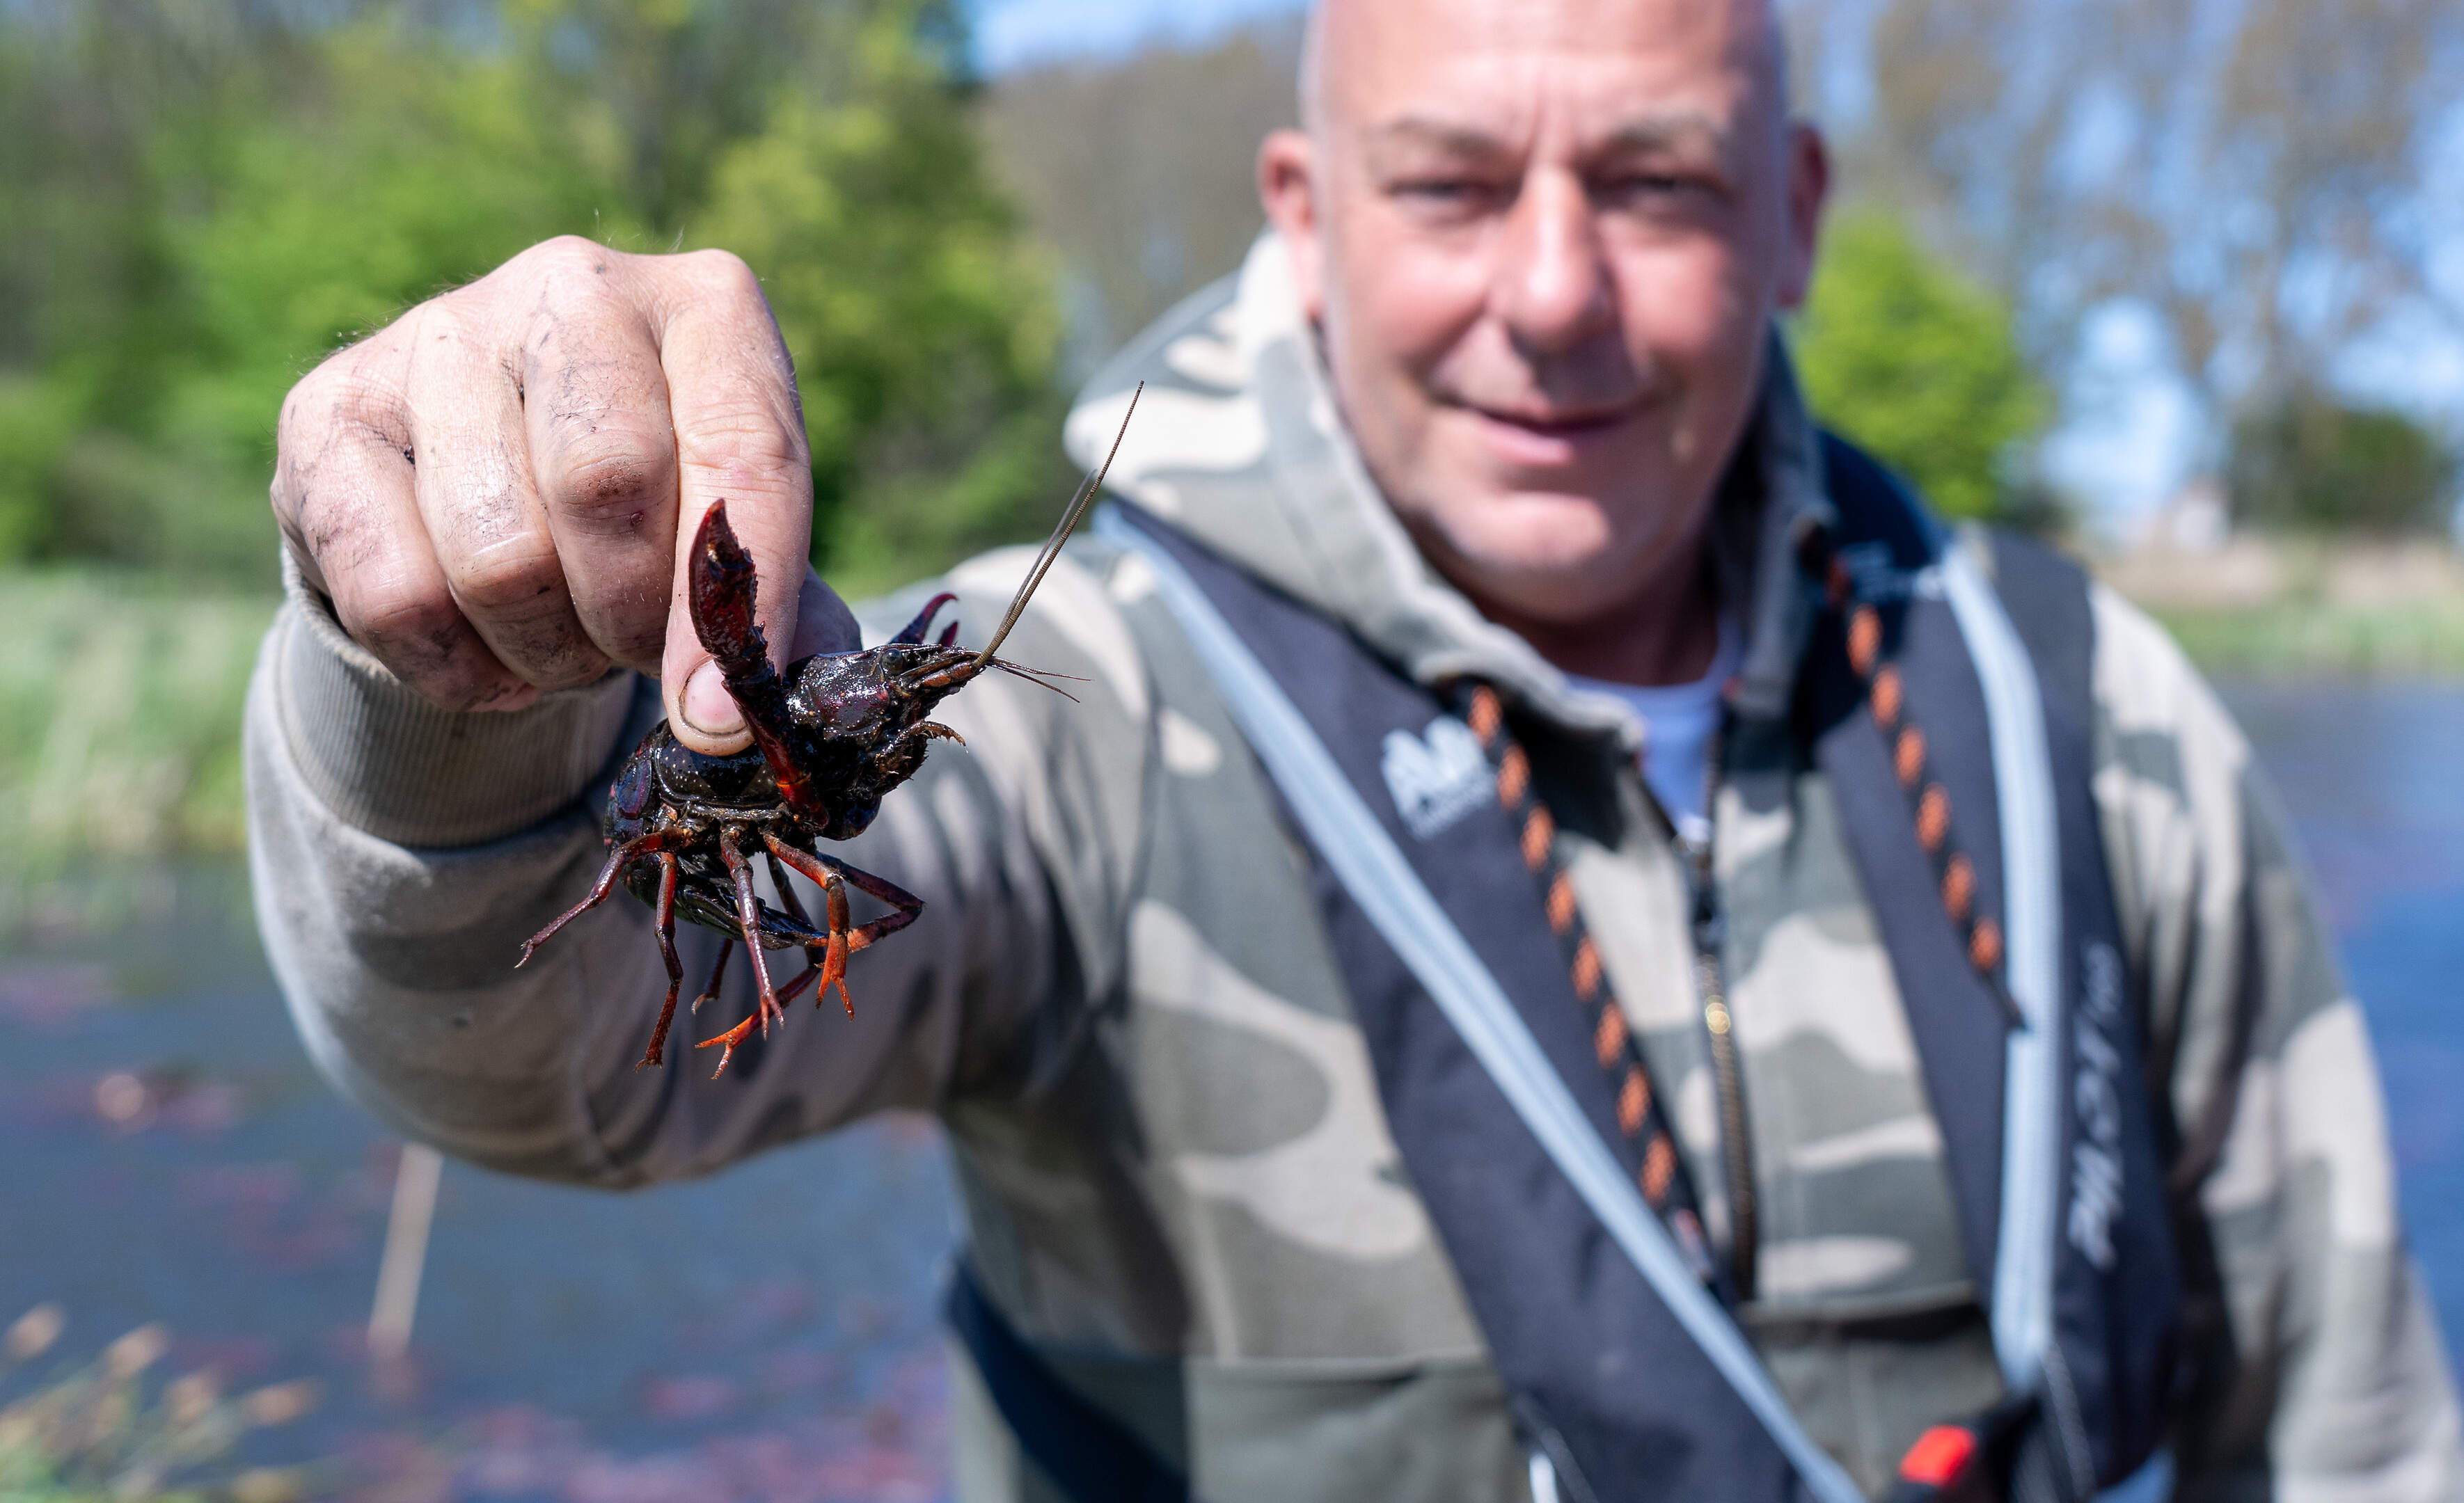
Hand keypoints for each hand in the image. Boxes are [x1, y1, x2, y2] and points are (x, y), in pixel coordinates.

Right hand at [271, 236, 859, 754]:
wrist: (482, 489)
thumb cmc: (647, 519)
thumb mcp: (733, 545)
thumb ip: (777, 617)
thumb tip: (778, 706)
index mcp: (705, 306)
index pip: (746, 449)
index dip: (741, 600)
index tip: (721, 714)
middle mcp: (573, 289)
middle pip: (606, 486)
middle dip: (631, 619)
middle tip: (634, 654)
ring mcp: (440, 335)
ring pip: (498, 556)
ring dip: (544, 651)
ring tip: (563, 642)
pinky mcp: (329, 409)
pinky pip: (395, 593)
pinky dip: (454, 668)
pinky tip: (485, 652)